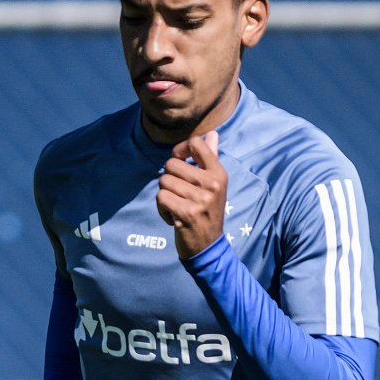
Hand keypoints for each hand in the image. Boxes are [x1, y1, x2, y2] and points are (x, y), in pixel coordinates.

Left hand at [156, 130, 225, 257]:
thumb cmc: (208, 211)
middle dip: (168, 179)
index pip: (196, 143)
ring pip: (164, 181)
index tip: (179, 163)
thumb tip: (212, 134)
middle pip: (171, 164)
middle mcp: (212, 184)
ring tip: (177, 206)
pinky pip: (161, 197)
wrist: (209, 246)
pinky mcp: (186, 212)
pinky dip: (162, 208)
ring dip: (165, 195)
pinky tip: (173, 216)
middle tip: (179, 194)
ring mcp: (200, 199)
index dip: (179, 150)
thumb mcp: (214, 185)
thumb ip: (211, 158)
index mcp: (219, 173)